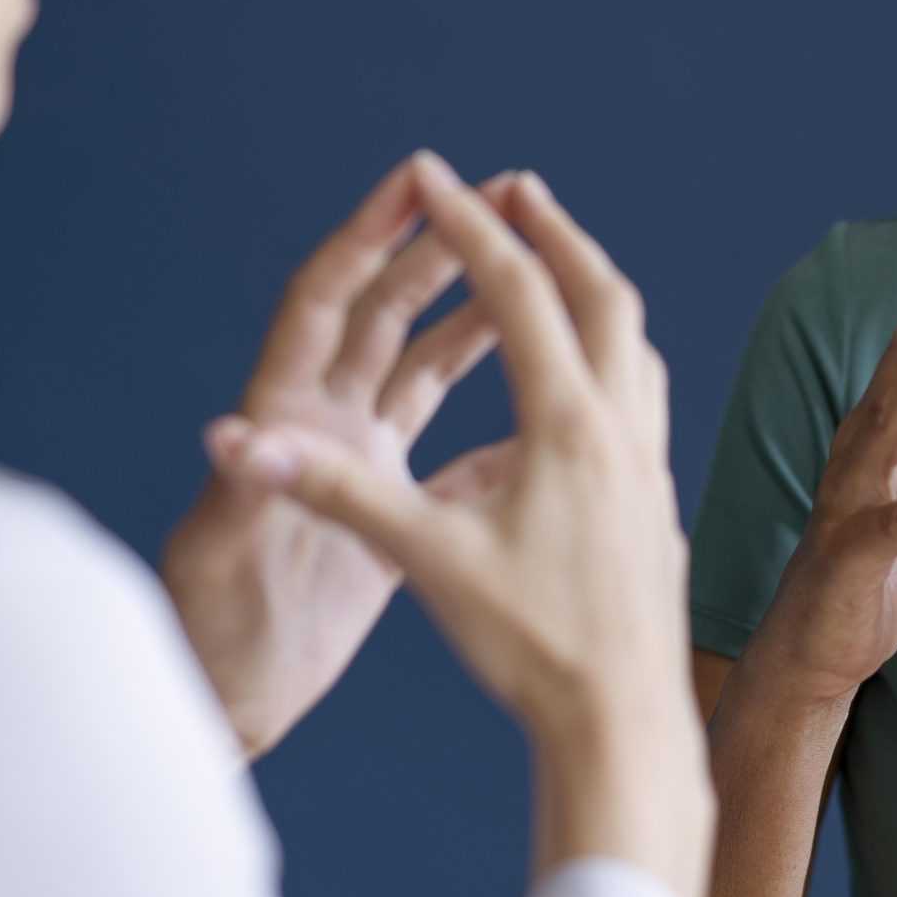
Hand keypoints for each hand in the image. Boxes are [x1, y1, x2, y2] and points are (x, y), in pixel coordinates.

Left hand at [162, 157, 516, 758]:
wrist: (230, 701)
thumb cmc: (212, 635)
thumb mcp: (222, 561)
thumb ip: (238, 495)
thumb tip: (229, 437)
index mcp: (285, 417)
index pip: (326, 302)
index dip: (366, 237)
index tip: (413, 179)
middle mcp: (321, 423)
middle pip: (383, 312)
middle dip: (437, 249)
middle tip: (498, 194)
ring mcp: (356, 461)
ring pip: (422, 363)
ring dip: (471, 312)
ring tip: (529, 267)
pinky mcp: (385, 508)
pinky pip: (448, 441)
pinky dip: (491, 412)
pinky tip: (540, 396)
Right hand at [242, 155, 712, 896]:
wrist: (622, 722)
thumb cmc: (526, 646)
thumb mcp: (422, 561)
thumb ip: (332, 491)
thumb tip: (237, 446)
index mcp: (564, 423)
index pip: (516, 291)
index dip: (466, 226)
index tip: (431, 174)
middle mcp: (620, 426)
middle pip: (598, 293)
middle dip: (551, 232)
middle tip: (512, 188)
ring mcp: (650, 460)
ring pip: (634, 339)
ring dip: (592, 284)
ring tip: (557, 261)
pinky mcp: (658, 497)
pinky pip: (643, 390)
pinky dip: (615, 348)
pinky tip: (593, 374)